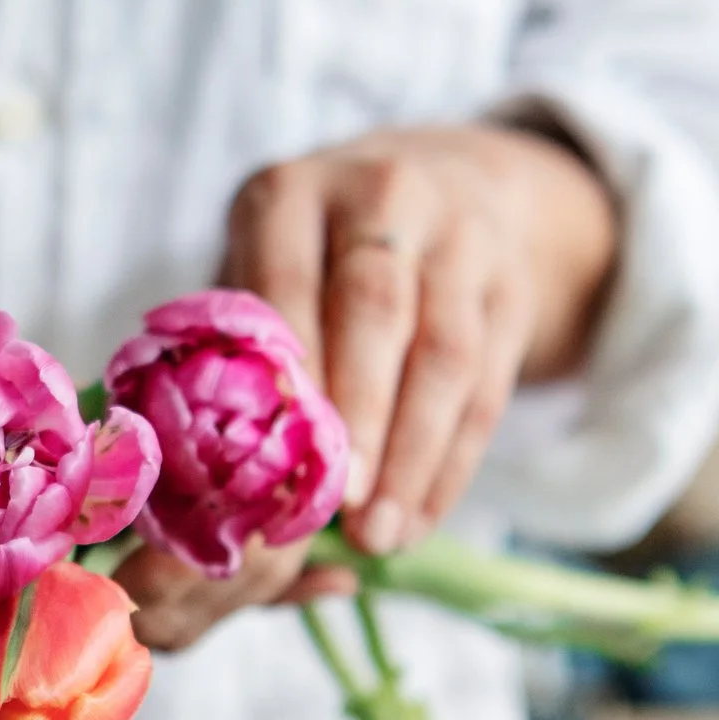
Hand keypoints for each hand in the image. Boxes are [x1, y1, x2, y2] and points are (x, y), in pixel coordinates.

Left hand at [224, 120, 617, 553]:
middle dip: (362, 419)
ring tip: (380, 538)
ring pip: (445, 356)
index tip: (287, 460)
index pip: (292, 281)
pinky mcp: (511, 289)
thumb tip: (207, 462)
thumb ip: (233, 339)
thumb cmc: (308, 252)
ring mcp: (460, 237)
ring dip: (413, 458)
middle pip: (378, 311)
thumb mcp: (255, 266)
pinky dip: (452, 465)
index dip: (294, 374)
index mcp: (293, 192)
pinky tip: (418, 521)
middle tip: (343, 509)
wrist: (439, 181)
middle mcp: (383, 196)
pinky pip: (489, 387)